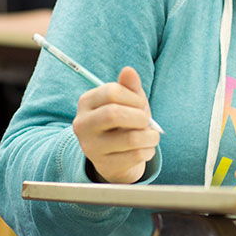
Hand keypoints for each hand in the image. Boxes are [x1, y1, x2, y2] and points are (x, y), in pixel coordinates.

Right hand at [72, 66, 159, 183]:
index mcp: (87, 102)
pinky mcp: (104, 165)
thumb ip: (129, 86)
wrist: (116, 156)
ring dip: (150, 136)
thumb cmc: (125, 122)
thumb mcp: (128, 101)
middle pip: (114, 114)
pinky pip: (135, 155)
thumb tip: (128, 70)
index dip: (134, 97)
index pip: (111, 92)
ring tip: (152, 136)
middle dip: (139, 116)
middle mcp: (83, 124)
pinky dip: (148, 150)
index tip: (141, 104)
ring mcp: (91, 147)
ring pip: (130, 138)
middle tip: (146, 121)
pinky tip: (146, 149)